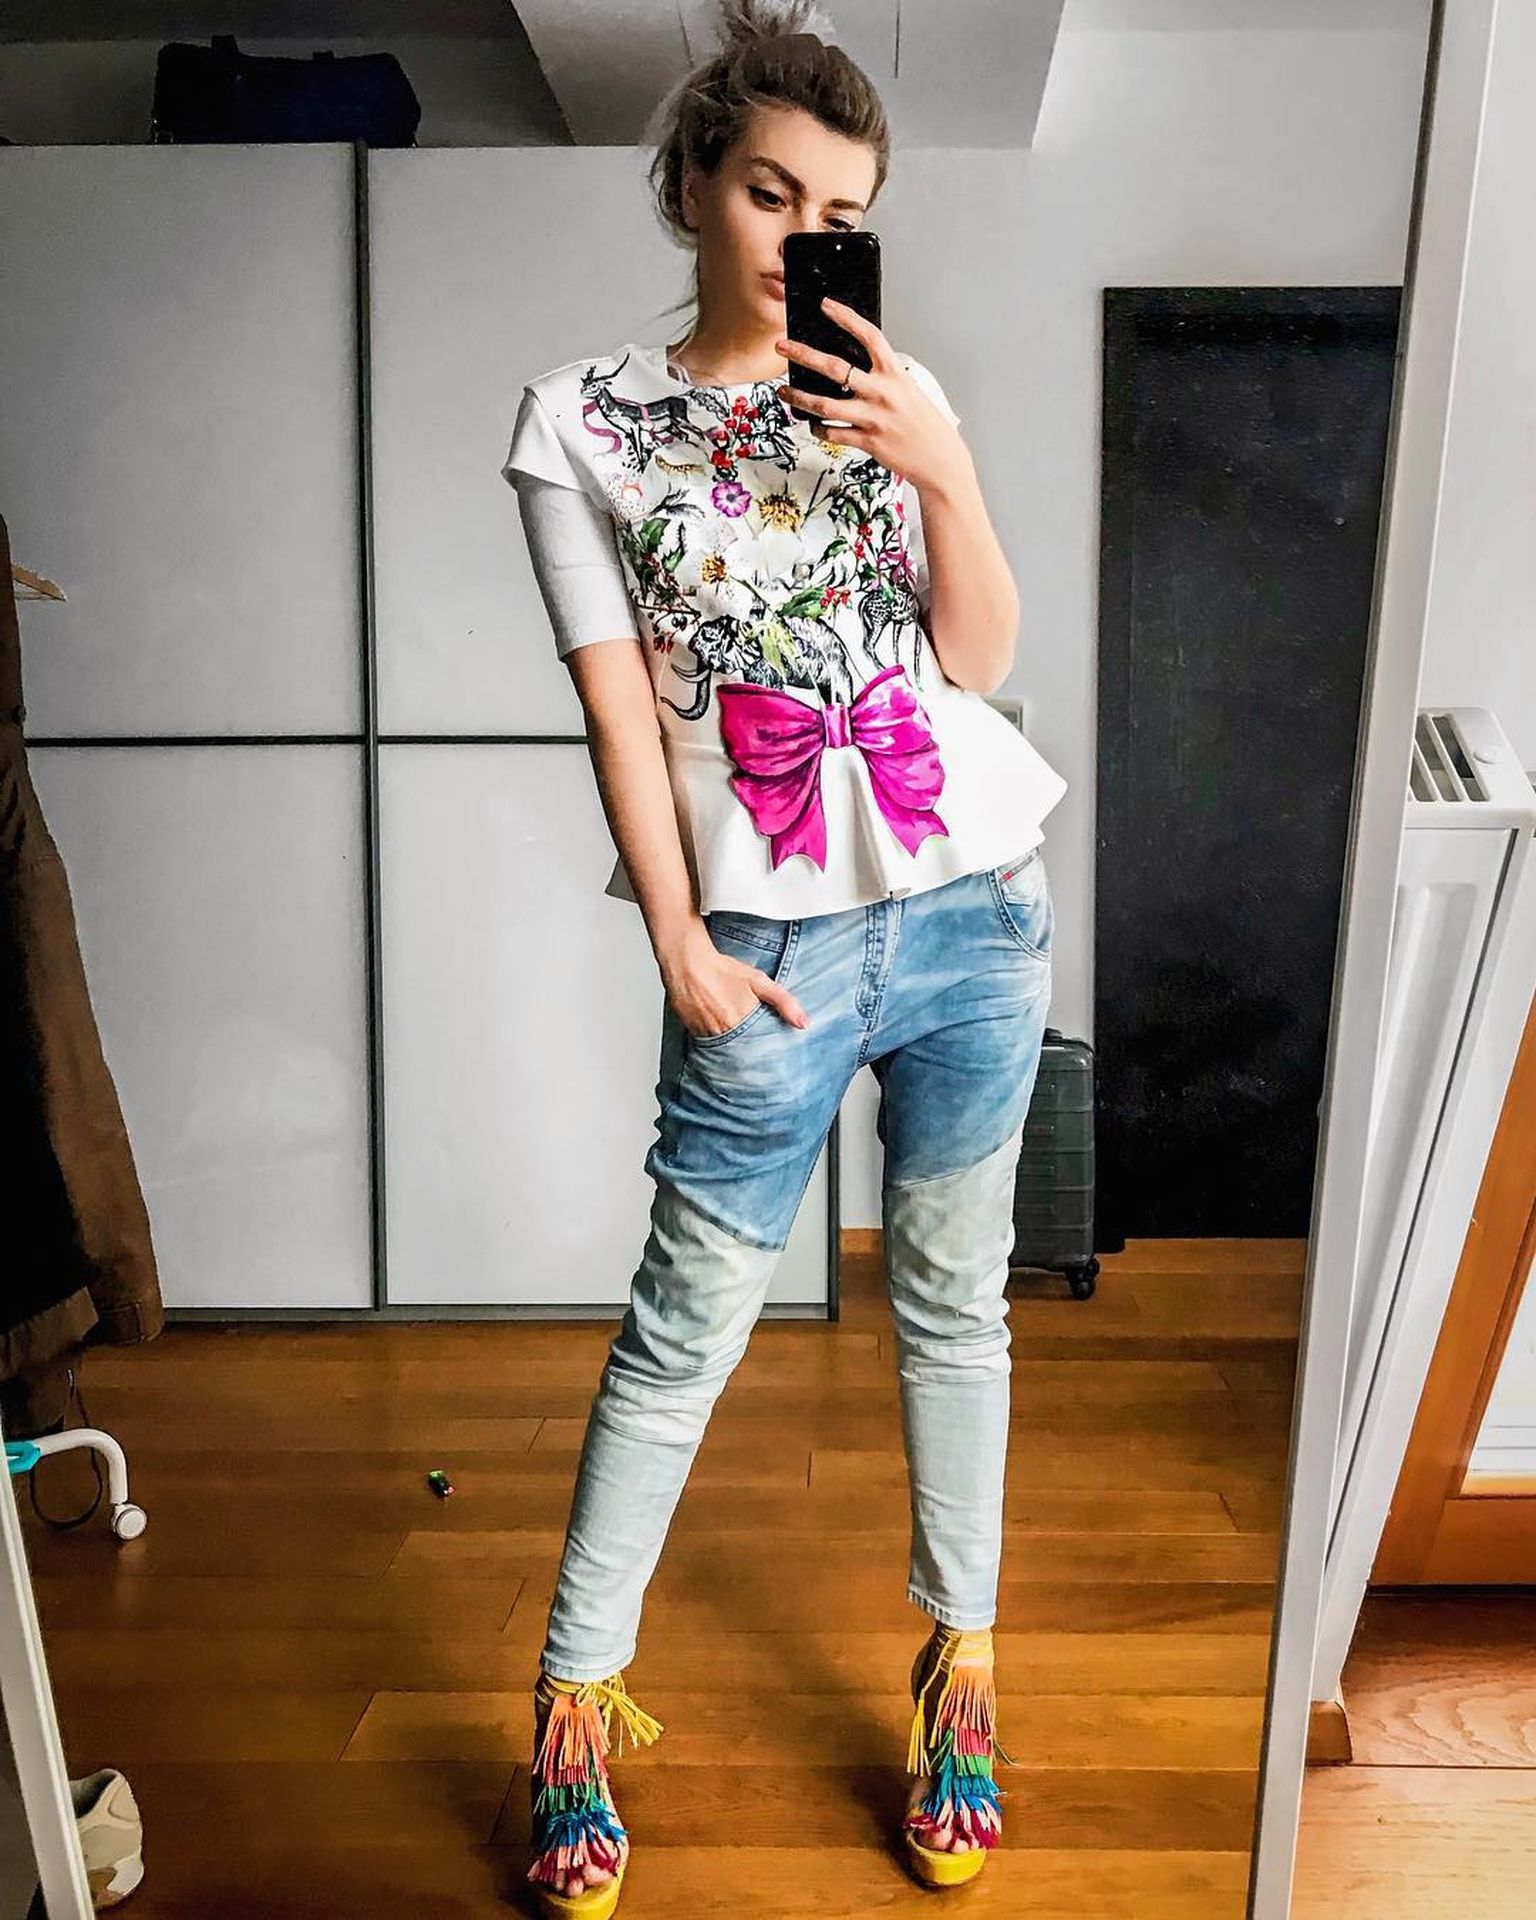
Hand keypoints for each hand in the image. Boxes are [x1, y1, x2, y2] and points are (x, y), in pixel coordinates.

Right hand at [660, 918, 808, 1040]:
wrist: (687, 963)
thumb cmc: (723, 970)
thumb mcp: (758, 982)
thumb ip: (784, 1002)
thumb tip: (804, 1024)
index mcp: (741, 1022)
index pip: (760, 1048)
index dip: (767, 1052)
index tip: (774, 1056)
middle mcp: (723, 1032)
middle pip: (743, 1052)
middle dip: (751, 1053)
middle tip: (757, 1050)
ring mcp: (706, 1033)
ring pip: (725, 1049)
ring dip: (733, 1048)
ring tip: (739, 1041)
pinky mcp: (693, 1032)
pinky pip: (709, 1043)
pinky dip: (717, 1041)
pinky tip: (721, 1031)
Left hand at [777, 297, 969, 494]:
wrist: (939, 459)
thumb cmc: (924, 425)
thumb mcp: (909, 391)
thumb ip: (883, 379)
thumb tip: (852, 372)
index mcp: (894, 375)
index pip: (868, 336)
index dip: (846, 317)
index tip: (826, 305)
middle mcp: (882, 393)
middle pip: (835, 367)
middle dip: (804, 354)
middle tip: (782, 347)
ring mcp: (873, 417)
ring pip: (825, 404)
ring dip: (799, 396)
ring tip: (783, 391)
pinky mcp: (867, 441)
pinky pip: (832, 433)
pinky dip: (818, 429)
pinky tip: (814, 424)